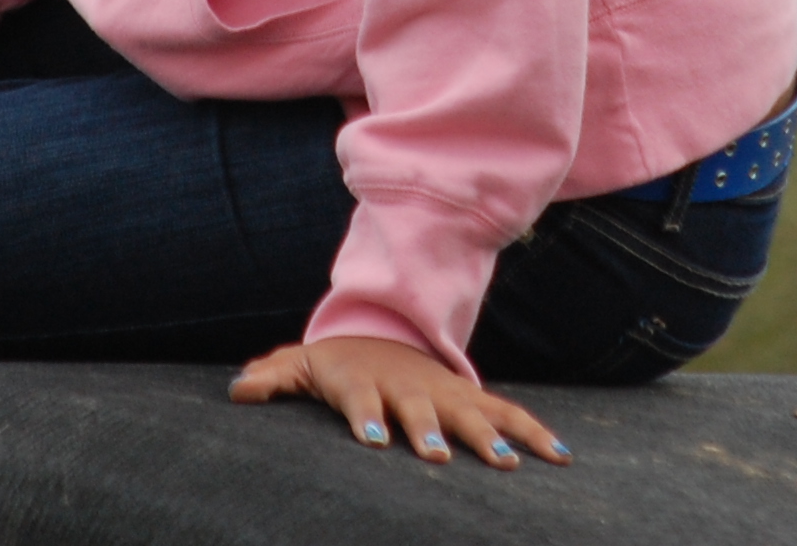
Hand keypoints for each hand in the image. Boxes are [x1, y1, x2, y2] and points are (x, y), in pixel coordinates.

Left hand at [229, 336, 570, 469]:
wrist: (383, 332)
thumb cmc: (336, 365)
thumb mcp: (301, 366)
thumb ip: (273, 377)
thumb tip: (237, 390)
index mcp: (363, 381)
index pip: (362, 399)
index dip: (367, 417)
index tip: (374, 439)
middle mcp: (408, 386)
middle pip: (420, 409)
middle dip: (430, 430)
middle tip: (437, 454)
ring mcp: (443, 392)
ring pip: (470, 413)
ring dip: (488, 436)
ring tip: (505, 464)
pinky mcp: (470, 398)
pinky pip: (507, 414)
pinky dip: (533, 431)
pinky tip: (560, 456)